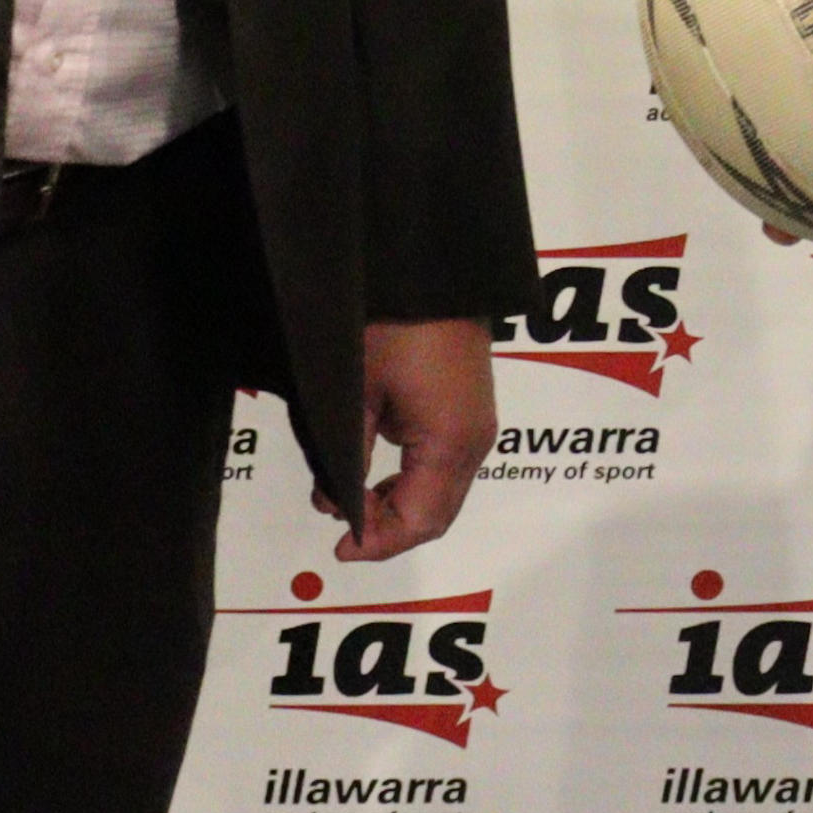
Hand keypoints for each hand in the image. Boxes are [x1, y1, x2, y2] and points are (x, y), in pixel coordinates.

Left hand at [327, 317, 492, 561]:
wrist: (429, 266)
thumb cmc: (394, 324)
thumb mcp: (358, 394)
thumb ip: (348, 459)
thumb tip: (335, 504)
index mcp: (452, 443)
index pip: (420, 521)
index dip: (380, 544)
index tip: (341, 547)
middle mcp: (474, 440)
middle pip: (437, 514)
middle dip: (390, 529)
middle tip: (343, 530)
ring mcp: (477, 422)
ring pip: (443, 491)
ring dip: (400, 504)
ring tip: (352, 500)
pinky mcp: (469, 405)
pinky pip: (446, 463)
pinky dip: (413, 480)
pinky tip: (378, 471)